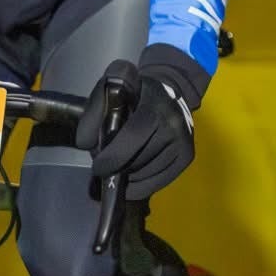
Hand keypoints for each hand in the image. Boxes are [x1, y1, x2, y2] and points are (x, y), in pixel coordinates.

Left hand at [74, 46, 208, 200]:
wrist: (167, 92)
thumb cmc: (132, 93)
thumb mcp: (108, 90)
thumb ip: (93, 113)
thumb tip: (87, 144)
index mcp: (154, 101)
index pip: (134, 135)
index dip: (114, 156)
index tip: (98, 167)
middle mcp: (175, 119)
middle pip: (139, 160)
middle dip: (117, 168)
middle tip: (106, 166)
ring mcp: (184, 139)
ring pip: (147, 174)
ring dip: (128, 177)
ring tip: (122, 164)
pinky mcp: (188, 155)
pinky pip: (158, 183)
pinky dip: (140, 185)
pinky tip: (134, 173)